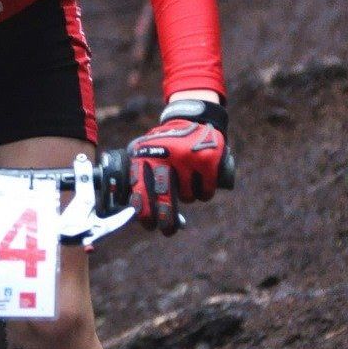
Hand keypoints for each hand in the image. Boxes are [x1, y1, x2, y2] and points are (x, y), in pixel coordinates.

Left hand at [128, 99, 231, 235]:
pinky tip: (202, 182)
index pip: (141, 189)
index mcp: (145, 153)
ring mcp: (187, 157)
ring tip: (187, 183)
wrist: (192, 118)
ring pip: (187, 197)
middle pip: (164, 197)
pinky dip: (204, 193)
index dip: (144, 211)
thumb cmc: (166, 143)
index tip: (148, 225)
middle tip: (167, 230)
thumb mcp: (147, 150)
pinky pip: (205, 192)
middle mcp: (164, 154)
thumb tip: (140, 215)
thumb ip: (142, 176)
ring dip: (187, 197)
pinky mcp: (207, 160)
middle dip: (165, 219)